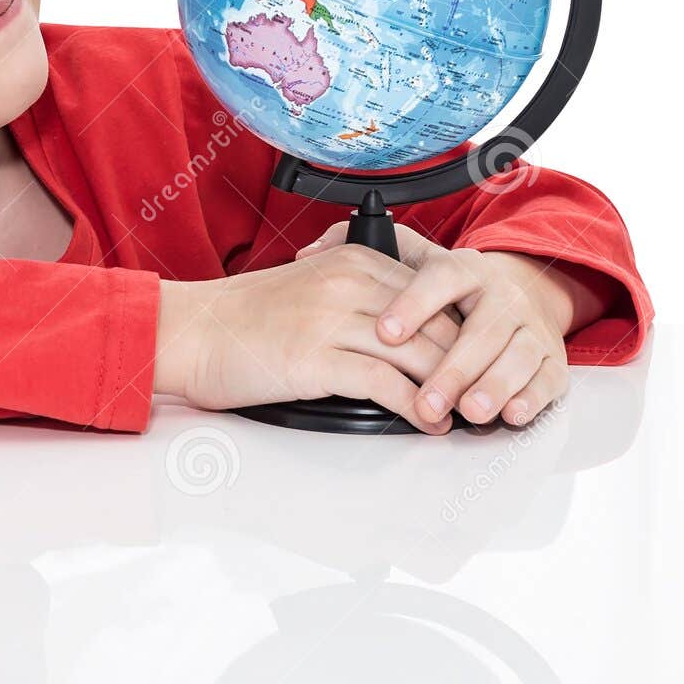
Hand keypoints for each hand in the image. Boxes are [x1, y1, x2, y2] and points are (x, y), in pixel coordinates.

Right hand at [155, 246, 463, 434]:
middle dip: (471, 366)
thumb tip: (410, 337)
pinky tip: (429, 423)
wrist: (194, 332)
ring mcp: (333, 320)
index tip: (485, 360)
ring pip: (421, 355)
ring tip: (470, 416)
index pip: (435, 295)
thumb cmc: (246, 318)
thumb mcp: (312, 288)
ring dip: (453, 392)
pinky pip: (387, 384)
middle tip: (490, 395)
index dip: (468, 333)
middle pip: (439, 324)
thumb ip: (361, 299)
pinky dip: (417, 408)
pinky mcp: (317, 359)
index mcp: (352, 260)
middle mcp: (349, 284)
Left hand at [301, 223, 571, 427]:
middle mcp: (500, 294)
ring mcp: (529, 326)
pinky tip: (511, 413)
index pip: (438, 278)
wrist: (520, 293)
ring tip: (468, 411)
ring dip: (493, 385)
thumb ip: (364, 253)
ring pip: (518, 354)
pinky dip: (532, 396)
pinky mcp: (551, 358)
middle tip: (426, 398)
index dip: (413, 304)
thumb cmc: (453, 290)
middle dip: (452, 368)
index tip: (385, 331)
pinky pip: (548, 377)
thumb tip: (311, 253)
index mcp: (462, 268)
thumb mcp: (412, 261)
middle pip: (481, 328)